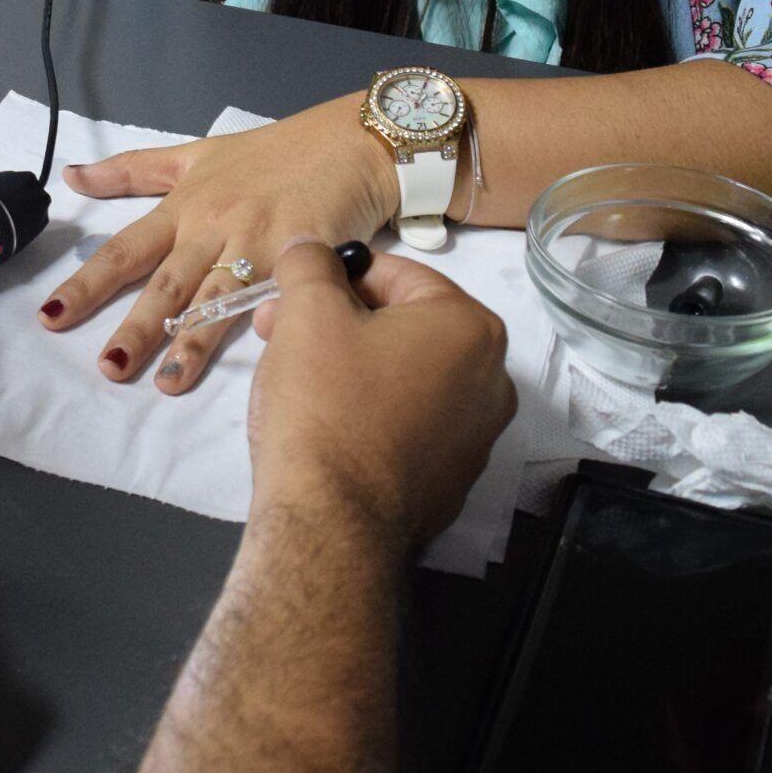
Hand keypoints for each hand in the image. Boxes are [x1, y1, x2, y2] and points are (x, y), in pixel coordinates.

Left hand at [38, 97, 397, 389]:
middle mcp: (214, 225)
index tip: (52, 315)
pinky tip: (256, 355)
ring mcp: (259, 241)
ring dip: (192, 341)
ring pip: (219, 298)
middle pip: (166, 283)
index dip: (89, 283)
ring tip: (167, 384)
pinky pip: (279, 296)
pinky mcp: (303, 255)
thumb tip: (71, 177)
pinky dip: (266, 324)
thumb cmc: (274, 154)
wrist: (350, 142)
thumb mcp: (197, 153)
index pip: (126, 249)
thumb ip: (133, 171)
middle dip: (135, 327)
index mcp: (185, 207)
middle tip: (108, 368)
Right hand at [244, 238, 514, 547]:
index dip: (332, 278)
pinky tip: (326, 429)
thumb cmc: (326, 404)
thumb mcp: (308, 313)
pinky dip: (369, 415)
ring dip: (351, 366)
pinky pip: (407, 426)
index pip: (394, 274)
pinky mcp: (451, 482)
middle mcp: (492, 380)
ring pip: (403, 376)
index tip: (289, 297)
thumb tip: (310, 248)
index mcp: (471, 328)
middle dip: (338, 322)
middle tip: (279, 335)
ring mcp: (477, 437)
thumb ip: (311, 263)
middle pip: (401, 326)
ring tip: (296, 381)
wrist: (332, 524)